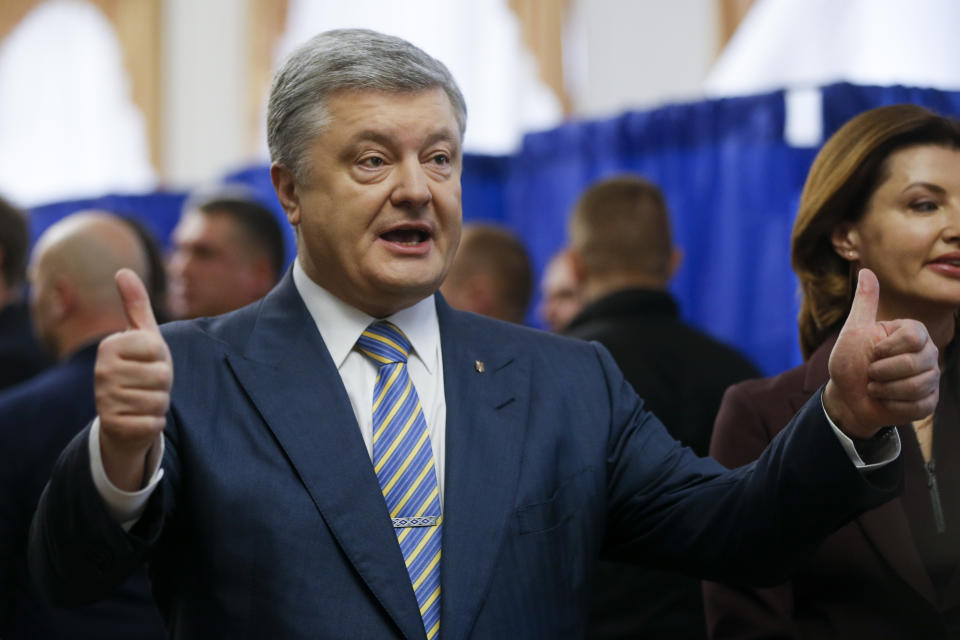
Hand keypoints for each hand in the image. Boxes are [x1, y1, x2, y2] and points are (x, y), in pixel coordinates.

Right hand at [94, 269, 172, 490]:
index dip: (163, 358)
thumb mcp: (143, 336)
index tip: (149, 362)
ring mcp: (105, 400)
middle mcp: (102, 372)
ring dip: (160, 404)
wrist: (125, 415)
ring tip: (145, 401)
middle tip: (148, 385)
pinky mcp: (114, 426)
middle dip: (164, 384)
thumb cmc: (140, 369)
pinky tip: (141, 419)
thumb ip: (136, 304)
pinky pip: (154, 423)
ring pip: (159, 400)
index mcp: (110, 346)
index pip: (158, 349)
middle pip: (162, 376)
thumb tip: (123, 270)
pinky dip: (155, 423)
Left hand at [823, 268, 938, 438]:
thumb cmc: (850, 361)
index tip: (873, 351)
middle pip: (914, 362)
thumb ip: (865, 303)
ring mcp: (931, 378)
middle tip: (870, 372)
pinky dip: (892, 405)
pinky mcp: (929, 401)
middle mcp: (928, 354)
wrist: (847, 396)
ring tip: (875, 386)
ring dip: (884, 389)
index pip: (914, 336)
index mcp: (912, 333)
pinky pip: (918, 405)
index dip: (887, 348)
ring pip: (916, 385)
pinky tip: (885, 400)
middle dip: (881, 371)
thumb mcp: (854, 331)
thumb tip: (867, 270)